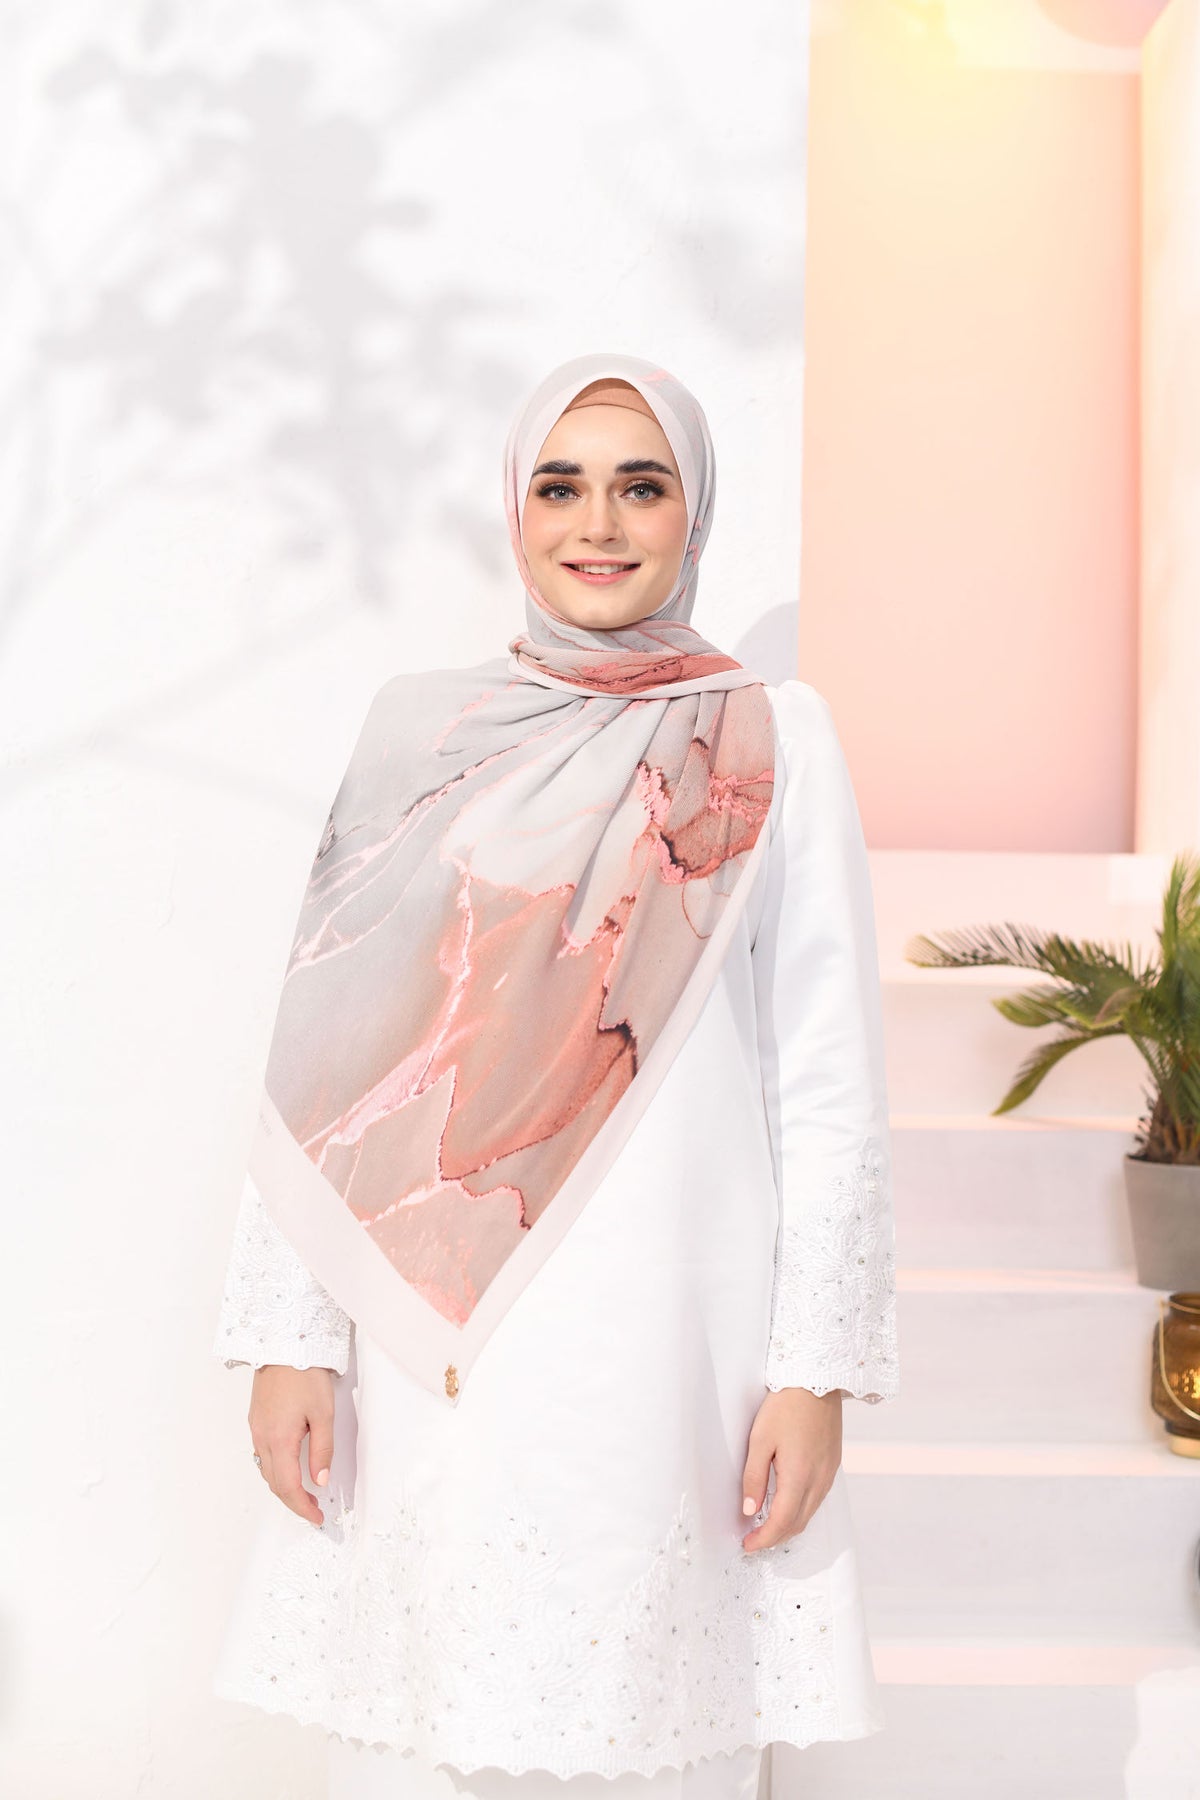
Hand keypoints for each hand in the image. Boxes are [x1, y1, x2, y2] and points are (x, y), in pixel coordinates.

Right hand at [248, 1364, 334, 1525]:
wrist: (283, 1345)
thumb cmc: (305, 1375)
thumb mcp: (324, 1413)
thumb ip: (322, 1450)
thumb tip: (320, 1480)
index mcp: (279, 1440)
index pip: (288, 1486)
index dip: (302, 1507)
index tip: (316, 1517)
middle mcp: (262, 1438)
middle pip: (274, 1483)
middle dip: (293, 1501)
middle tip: (313, 1509)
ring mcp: (256, 1429)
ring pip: (266, 1470)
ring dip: (283, 1487)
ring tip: (304, 1493)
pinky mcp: (255, 1420)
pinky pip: (262, 1455)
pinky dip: (275, 1470)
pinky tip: (289, 1468)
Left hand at [740, 1386, 842, 1551]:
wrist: (817, 1380)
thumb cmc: (785, 1406)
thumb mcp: (760, 1439)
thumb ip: (754, 1477)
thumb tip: (749, 1510)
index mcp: (799, 1476)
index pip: (781, 1522)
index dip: (763, 1539)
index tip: (747, 1545)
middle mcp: (819, 1480)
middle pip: (797, 1524)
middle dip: (775, 1538)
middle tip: (754, 1540)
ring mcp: (829, 1474)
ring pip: (809, 1514)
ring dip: (788, 1526)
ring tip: (767, 1526)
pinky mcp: (833, 1465)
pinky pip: (817, 1499)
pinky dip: (801, 1511)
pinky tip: (787, 1505)